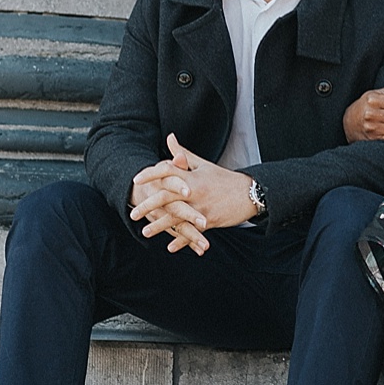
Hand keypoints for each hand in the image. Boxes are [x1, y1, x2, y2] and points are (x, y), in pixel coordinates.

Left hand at [129, 135, 260, 250]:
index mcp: (193, 176)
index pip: (167, 171)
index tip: (136, 180)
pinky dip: (182, 240)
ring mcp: (202, 207)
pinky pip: (193, 231)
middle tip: (133, 214)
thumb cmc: (225, 178)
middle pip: (167, 197)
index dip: (150, 174)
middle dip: (148, 206)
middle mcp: (195, 192)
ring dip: (160, 226)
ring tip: (144, 232)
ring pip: (177, 217)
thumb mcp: (204, 165)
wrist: (251, 193)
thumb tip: (169, 138)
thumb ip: (183, 153)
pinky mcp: (211, 220)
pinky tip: (170, 247)